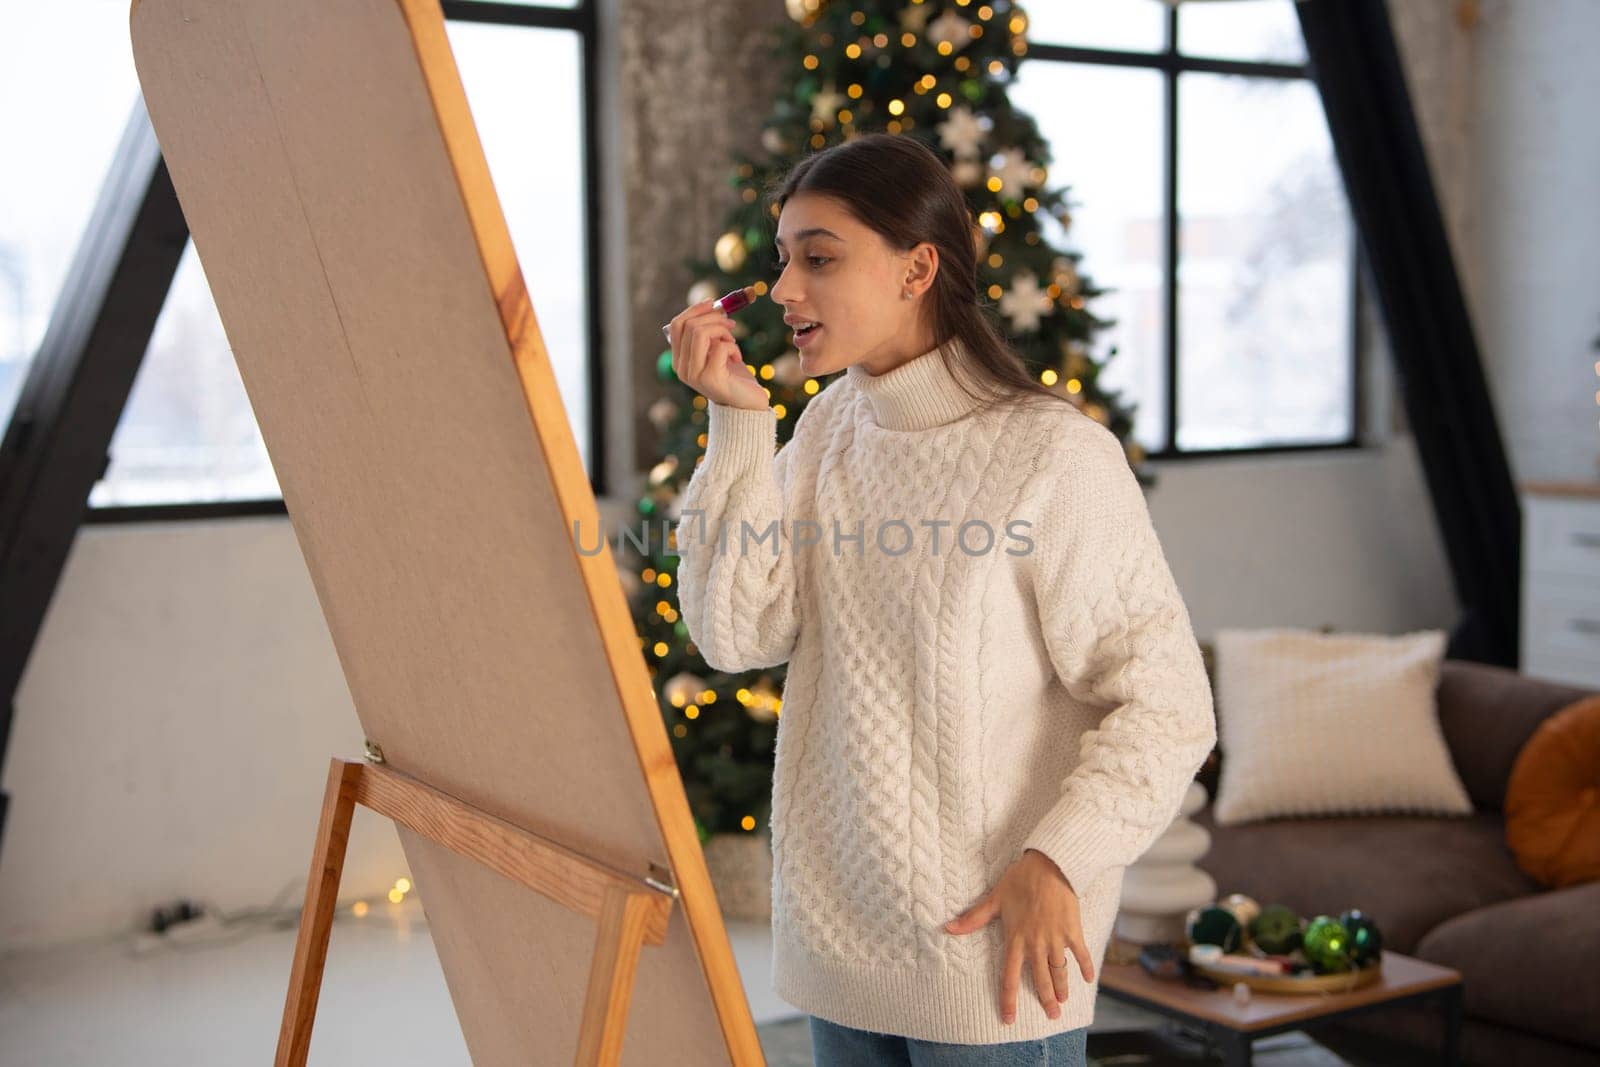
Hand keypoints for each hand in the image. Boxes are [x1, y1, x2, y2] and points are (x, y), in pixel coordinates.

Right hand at [665, 299, 769, 410]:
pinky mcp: (711, 378)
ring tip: (733, 342)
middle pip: (690, 326)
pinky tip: (737, 358)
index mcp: (679, 360)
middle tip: (731, 325)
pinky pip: (719, 347)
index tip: (713, 303)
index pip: (677, 325)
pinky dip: (732, 347)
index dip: (695, 309)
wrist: (747, 403)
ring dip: (723, 331)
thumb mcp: (717, 349)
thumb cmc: (733, 375)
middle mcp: (682, 368)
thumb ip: (709, 332)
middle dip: (714, 318)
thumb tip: (710, 304)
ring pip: (701, 333)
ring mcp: (695, 375)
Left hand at [942, 848, 1094, 1025]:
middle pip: (1040, 979)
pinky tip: (1088, 979)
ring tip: (1063, 1002)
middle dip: (1045, 1000)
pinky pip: (1080, 953)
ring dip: (1062, 988)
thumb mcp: (994, 899)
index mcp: (1015, 939)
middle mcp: (1036, 944)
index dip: (1008, 999)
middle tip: (1051, 1017)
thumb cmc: (1019, 880)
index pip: (1009, 976)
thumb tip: (947, 927)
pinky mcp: (1072, 930)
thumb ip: (973, 918)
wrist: (1049, 865)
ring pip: (1059, 970)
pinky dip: (1084, 966)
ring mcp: (1056, 938)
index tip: (1009, 1018)